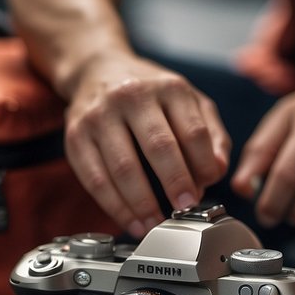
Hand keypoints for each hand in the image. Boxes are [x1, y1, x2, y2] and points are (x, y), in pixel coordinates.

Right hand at [64, 52, 230, 237]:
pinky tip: (131, 222)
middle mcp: (132, 96)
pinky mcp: (75, 136)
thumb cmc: (150, 93)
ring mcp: (100, 115)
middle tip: (185, 209)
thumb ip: (212, 135)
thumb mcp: (190, 102)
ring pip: (123, 168)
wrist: (97, 70)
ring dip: (142, 204)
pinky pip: (95, 180)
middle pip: (159, 147)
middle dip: (175, 184)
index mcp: (169, 88)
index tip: (206, 187)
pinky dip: (115, 207)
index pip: (193, 131)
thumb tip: (218, 171)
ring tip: (156, 224)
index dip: (203, 165)